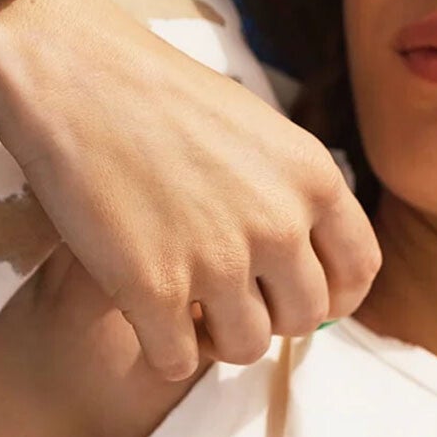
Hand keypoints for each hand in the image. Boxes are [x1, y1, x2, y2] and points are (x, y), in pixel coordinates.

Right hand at [0, 0, 381, 379]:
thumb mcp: (258, 129)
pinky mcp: (155, 289)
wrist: (77, 74)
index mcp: (313, 176)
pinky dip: (164, 350)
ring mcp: (219, 260)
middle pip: (305, 317)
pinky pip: (180, 362)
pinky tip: (145, 315)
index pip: (359, 270)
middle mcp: (280, 223)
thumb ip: (289, 190)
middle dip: (269, 315)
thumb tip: (302, 257)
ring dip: (218, 338)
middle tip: (229, 295)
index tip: (298, 298)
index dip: (334, 296)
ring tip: (188, 307)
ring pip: (249, 348)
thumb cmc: (161, 93)